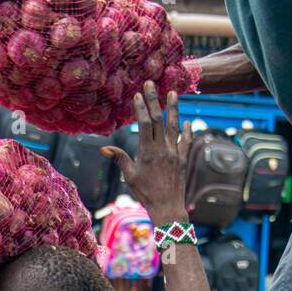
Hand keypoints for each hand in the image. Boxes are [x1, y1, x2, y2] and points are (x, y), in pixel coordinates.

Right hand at [102, 86, 192, 226]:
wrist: (167, 207)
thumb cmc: (145, 193)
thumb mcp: (130, 176)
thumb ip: (120, 159)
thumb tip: (103, 148)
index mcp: (147, 152)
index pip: (144, 124)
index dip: (141, 107)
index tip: (138, 94)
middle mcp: (162, 149)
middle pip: (157, 119)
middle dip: (153, 100)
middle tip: (151, 83)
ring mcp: (174, 153)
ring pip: (174, 126)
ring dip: (173, 108)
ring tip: (173, 92)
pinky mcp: (183, 159)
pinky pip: (186, 142)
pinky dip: (187, 131)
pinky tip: (188, 123)